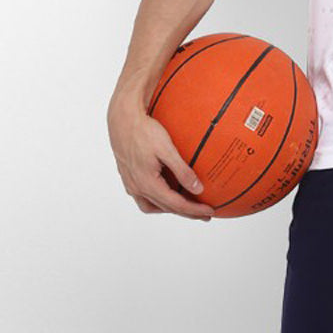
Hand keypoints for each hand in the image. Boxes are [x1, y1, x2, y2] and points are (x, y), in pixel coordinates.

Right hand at [107, 99, 213, 219]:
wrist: (122, 119)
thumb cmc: (144, 130)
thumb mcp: (166, 149)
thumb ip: (182, 171)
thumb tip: (198, 189)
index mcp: (147, 183)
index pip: (176, 204)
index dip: (194, 210)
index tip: (210, 211)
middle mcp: (137, 187)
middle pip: (166, 208)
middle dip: (187, 212)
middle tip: (204, 214)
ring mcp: (130, 184)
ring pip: (152, 206)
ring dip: (170, 209)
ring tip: (186, 207)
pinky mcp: (128, 177)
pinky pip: (144, 197)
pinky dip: (158, 200)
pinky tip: (167, 193)